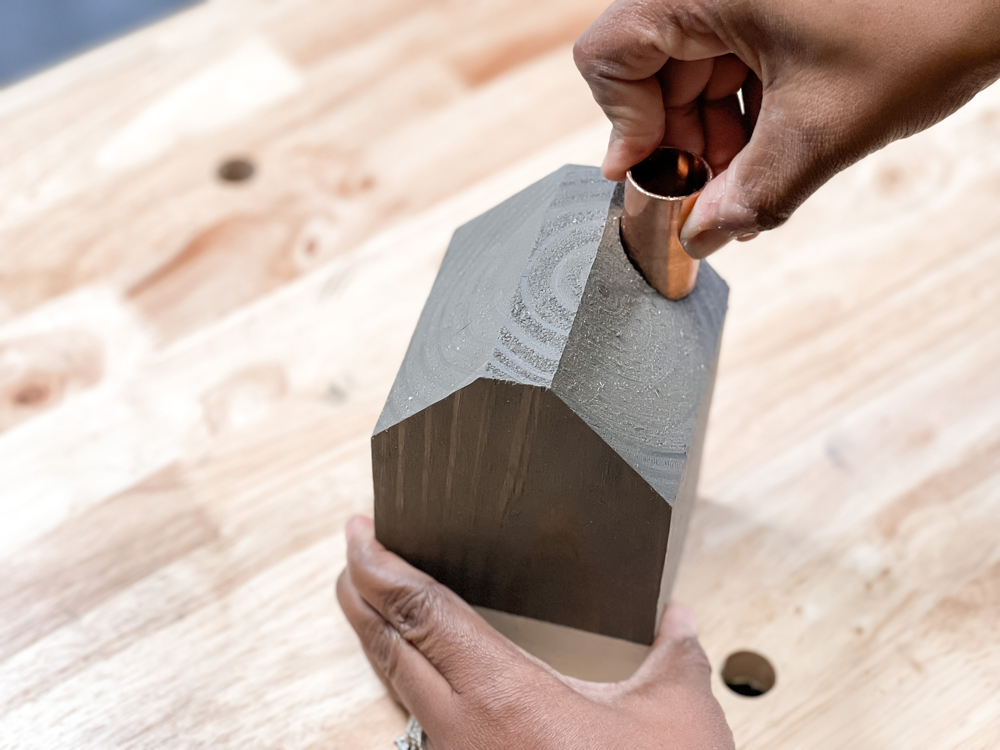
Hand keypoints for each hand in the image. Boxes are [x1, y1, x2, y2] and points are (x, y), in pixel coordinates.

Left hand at [337, 515, 734, 749]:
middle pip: (390, 646)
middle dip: (363, 595)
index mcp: (503, 697)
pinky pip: (423, 723)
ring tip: (379, 603)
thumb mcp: (677, 720)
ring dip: (383, 638)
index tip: (359, 534)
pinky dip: (412, 680)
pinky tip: (432, 674)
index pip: (422, 614)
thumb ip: (675, 656)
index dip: (382, 569)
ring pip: (399, 686)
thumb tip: (677, 618)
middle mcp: (463, 731)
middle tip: (355, 556)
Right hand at [574, 0, 999, 257]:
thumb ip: (749, 195)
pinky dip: (742, 108)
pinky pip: (728, 59)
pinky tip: (774, 143)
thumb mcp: (823, 129)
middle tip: (713, 192)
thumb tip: (700, 238)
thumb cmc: (927, 23)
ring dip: (713, 132)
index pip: (610, 55)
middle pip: (650, 70)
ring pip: (690, 71)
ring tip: (754, 173)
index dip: (624, 124)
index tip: (656, 177)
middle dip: (678, 141)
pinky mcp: (768, 1)